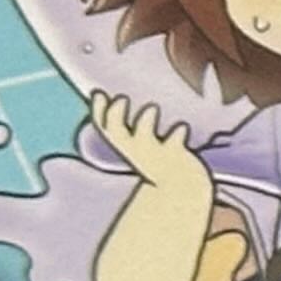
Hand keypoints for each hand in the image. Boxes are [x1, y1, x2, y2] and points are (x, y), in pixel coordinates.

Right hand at [90, 94, 210, 193]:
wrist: (181, 186)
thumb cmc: (158, 158)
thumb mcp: (139, 142)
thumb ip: (126, 122)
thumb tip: (107, 95)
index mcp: (124, 143)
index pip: (104, 126)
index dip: (98, 111)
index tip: (99, 94)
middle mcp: (136, 149)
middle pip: (117, 134)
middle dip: (115, 116)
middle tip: (121, 99)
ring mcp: (156, 154)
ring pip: (144, 140)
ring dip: (145, 123)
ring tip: (152, 108)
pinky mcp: (177, 156)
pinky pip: (175, 146)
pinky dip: (178, 135)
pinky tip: (182, 127)